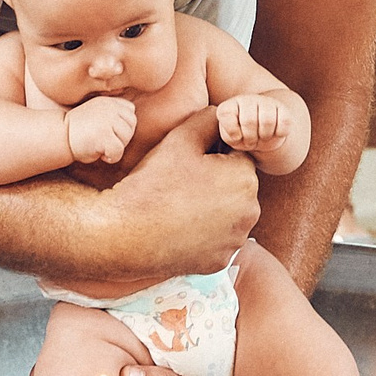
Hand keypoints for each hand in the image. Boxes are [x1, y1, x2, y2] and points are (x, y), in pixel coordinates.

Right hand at [63, 94, 138, 164]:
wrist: (59, 137)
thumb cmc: (79, 130)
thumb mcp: (97, 113)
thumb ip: (113, 113)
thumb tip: (132, 122)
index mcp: (108, 101)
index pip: (130, 111)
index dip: (122, 125)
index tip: (107, 130)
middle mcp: (109, 108)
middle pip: (131, 125)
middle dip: (121, 137)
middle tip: (104, 141)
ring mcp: (107, 120)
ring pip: (126, 138)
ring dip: (117, 147)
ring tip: (101, 146)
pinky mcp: (104, 135)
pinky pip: (119, 150)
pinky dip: (112, 157)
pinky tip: (101, 154)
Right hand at [101, 106, 257, 276]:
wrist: (125, 234)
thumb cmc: (153, 183)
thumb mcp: (180, 138)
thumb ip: (209, 119)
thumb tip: (223, 115)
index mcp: (246, 179)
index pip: (238, 155)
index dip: (213, 152)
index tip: (189, 160)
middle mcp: (250, 212)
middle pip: (237, 185)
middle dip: (218, 179)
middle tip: (182, 180)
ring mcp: (236, 240)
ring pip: (230, 213)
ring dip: (214, 206)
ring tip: (180, 202)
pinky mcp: (220, 261)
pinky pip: (218, 238)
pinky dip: (205, 232)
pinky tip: (180, 225)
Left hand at [215, 93, 291, 152]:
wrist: (261, 136)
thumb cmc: (242, 137)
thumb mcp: (230, 138)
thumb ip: (228, 134)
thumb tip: (238, 134)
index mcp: (230, 106)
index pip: (227, 115)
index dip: (233, 133)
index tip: (237, 137)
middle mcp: (247, 99)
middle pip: (249, 120)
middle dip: (250, 138)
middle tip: (251, 141)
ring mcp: (266, 102)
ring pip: (268, 121)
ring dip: (265, 136)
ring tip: (261, 138)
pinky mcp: (283, 109)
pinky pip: (284, 122)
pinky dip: (280, 133)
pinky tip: (275, 133)